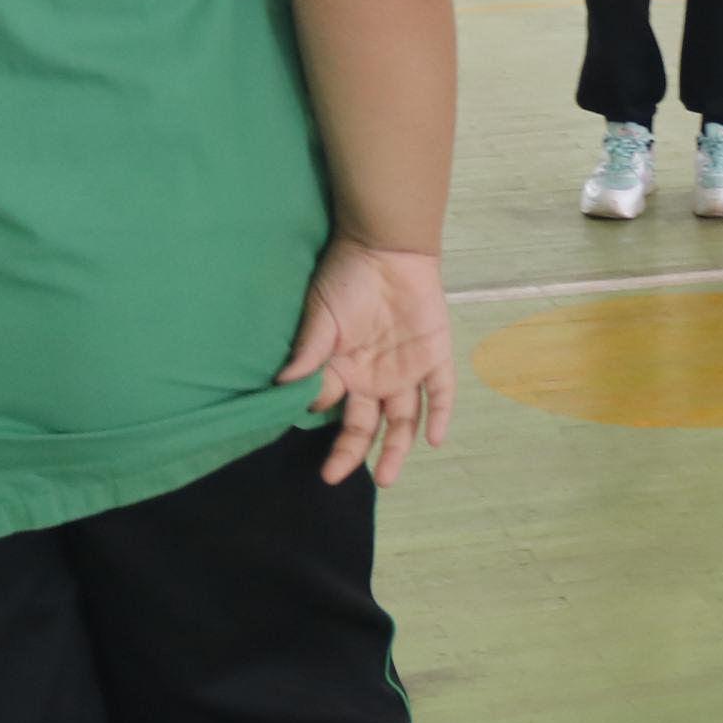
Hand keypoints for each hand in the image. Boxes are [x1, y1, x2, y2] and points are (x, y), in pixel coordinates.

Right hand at [277, 238, 456, 486]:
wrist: (386, 244)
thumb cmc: (346, 277)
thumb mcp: (320, 314)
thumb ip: (308, 351)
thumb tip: (282, 386)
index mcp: (342, 369)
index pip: (328, 408)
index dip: (317, 422)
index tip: (303, 437)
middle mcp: (372, 377)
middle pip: (363, 424)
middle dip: (349, 452)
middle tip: (334, 476)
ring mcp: (405, 370)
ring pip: (403, 419)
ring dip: (395, 449)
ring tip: (385, 478)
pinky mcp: (434, 357)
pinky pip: (440, 392)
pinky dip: (439, 416)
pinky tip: (434, 440)